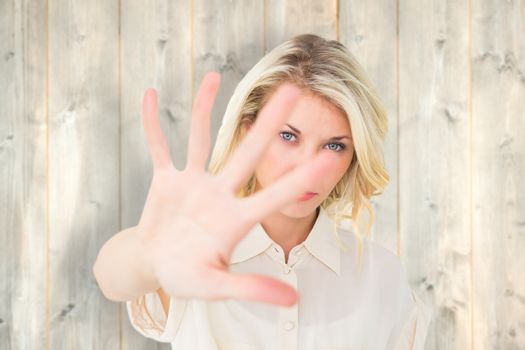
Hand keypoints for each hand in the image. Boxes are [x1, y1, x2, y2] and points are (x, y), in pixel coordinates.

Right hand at [138, 72, 332, 305]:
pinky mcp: (166, 181)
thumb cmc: (187, 277)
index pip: (275, 195)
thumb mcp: (216, 286)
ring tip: (214, 76)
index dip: (301, 177)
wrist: (156, 265)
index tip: (329, 155)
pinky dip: (152, 124)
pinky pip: (159, 147)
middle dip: (268, 123)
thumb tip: (295, 299)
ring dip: (205, 108)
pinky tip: (149, 96)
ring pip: (203, 139)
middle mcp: (219, 194)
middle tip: (292, 91)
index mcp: (236, 220)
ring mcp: (192, 184)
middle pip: (247, 152)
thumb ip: (251, 289)